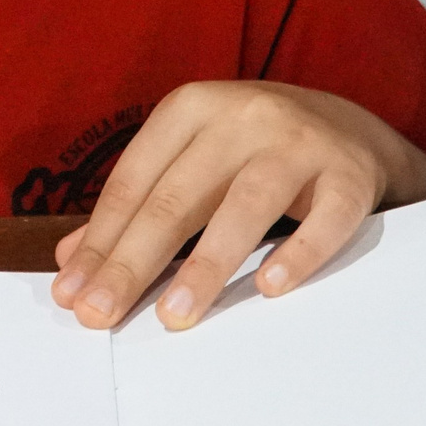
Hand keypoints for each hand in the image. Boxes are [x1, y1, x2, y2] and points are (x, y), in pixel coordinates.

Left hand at [48, 81, 425, 331]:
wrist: (354, 131)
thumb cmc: (254, 153)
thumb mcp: (193, 163)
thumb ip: (136, 207)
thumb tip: (71, 263)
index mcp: (193, 109)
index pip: (135, 181)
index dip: (100, 240)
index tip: (72, 294)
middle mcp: (244, 116)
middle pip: (178, 197)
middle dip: (132, 262)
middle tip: (102, 314)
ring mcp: (301, 143)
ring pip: (246, 206)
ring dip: (205, 265)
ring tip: (174, 316)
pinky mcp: (350, 175)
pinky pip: (325, 219)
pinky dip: (299, 253)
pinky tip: (269, 288)